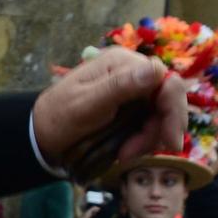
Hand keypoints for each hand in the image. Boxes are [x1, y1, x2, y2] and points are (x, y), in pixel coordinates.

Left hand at [32, 47, 187, 177]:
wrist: (44, 133)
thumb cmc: (59, 116)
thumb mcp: (86, 104)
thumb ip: (119, 86)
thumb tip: (156, 68)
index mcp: (122, 62)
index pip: (166, 81)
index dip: (173, 110)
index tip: (169, 141)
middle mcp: (133, 72)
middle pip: (169, 100)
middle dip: (160, 129)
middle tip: (136, 153)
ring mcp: (134, 90)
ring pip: (162, 115)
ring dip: (149, 139)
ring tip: (124, 154)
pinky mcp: (132, 107)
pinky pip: (152, 124)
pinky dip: (143, 141)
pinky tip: (125, 151)